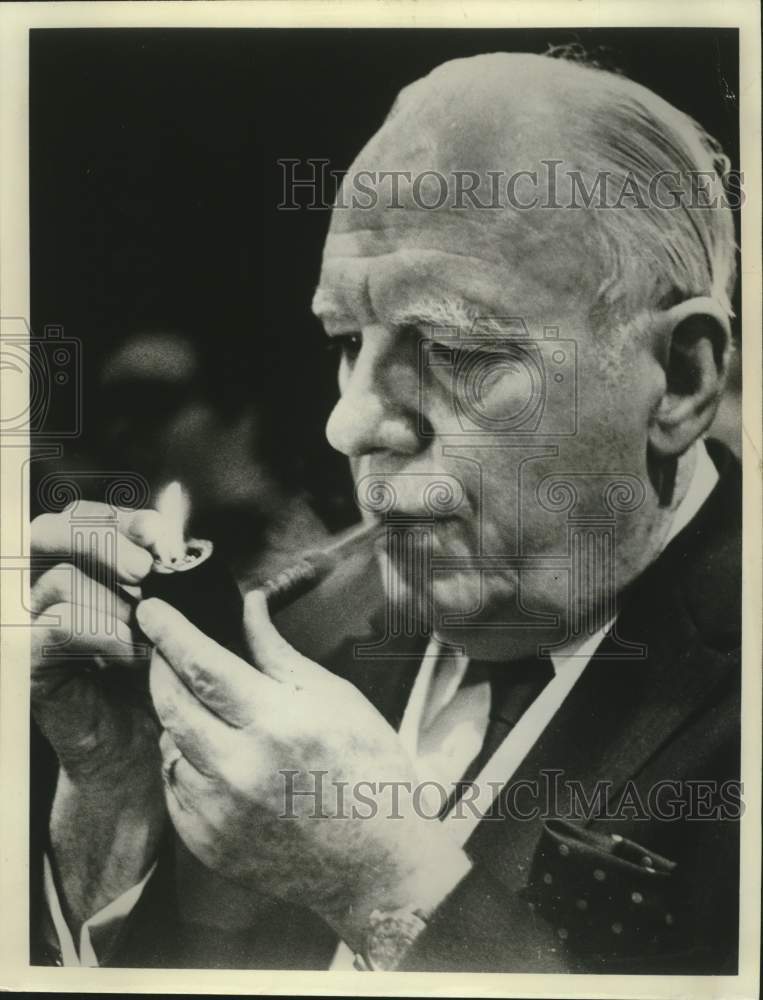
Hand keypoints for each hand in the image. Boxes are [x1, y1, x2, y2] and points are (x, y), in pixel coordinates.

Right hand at [31, 502, 167, 931]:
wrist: (145, 751)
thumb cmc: (164, 676)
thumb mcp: (179, 611)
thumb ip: (173, 559)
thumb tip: (177, 494)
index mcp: (87, 564)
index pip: (92, 516)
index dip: (129, 519)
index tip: (172, 539)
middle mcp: (55, 582)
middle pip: (57, 529)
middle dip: (107, 541)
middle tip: (149, 569)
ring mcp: (37, 619)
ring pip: (63, 579)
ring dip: (116, 598)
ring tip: (152, 628)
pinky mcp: (32, 659)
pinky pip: (57, 627)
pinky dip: (102, 633)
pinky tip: (133, 653)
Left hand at [138, 591, 471, 948]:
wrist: (376, 863)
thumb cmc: (366, 768)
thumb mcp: (333, 697)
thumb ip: (277, 652)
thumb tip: (249, 603)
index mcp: (277, 725)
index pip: (203, 666)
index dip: (170, 633)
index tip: (150, 610)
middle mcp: (239, 771)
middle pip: (171, 703)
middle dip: (161, 667)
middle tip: (166, 650)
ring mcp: (218, 814)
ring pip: (168, 744)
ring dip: (178, 717)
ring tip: (215, 713)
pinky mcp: (206, 844)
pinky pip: (174, 787)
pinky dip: (187, 762)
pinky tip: (220, 758)